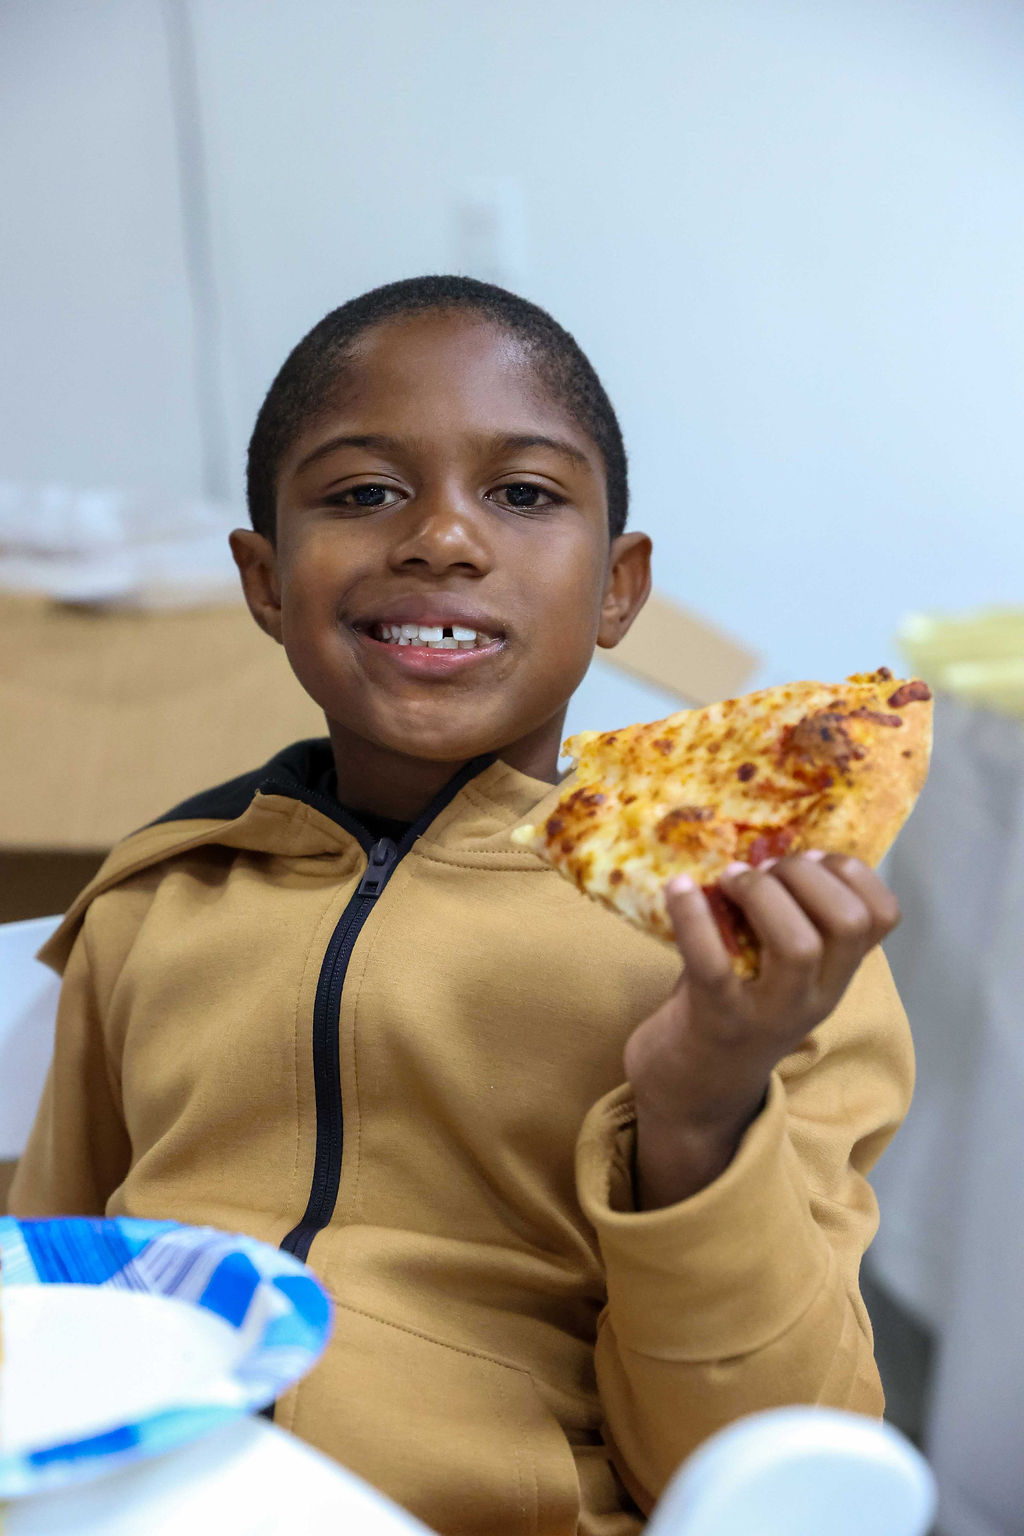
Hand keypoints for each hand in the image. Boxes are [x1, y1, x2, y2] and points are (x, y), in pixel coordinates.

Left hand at [623, 852, 900, 1208]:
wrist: (688, 1100)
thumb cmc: (728, 1014)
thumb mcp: (770, 971)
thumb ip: (776, 921)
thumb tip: (761, 846)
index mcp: (833, 978)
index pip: (882, 918)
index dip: (853, 873)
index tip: (811, 857)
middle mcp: (813, 998)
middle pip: (847, 924)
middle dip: (807, 877)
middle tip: (764, 868)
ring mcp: (769, 1014)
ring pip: (800, 945)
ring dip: (764, 895)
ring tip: (731, 879)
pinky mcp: (718, 1023)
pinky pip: (713, 962)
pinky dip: (693, 916)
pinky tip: (679, 889)